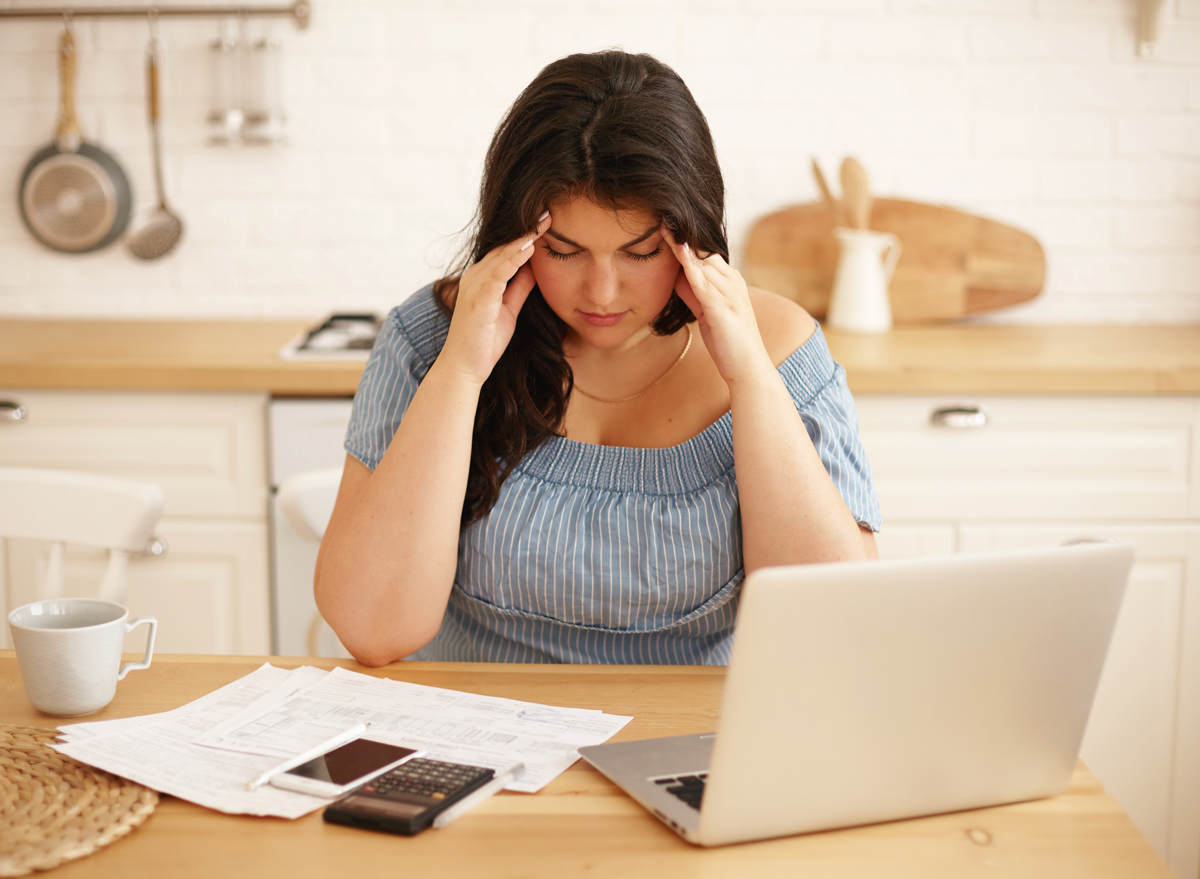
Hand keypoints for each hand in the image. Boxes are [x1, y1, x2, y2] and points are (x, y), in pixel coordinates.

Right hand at [440, 212, 551, 385]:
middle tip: (548, 212)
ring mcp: (474, 286)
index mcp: (482, 279)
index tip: (546, 221)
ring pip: (501, 255)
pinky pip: (498, 273)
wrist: (465, 369)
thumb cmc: (484, 342)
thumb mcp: (509, 310)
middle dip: (526, 230)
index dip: (526, 236)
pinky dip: (513, 259)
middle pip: (504, 247)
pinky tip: (529, 247)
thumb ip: (518, 288)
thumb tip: (534, 268)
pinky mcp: (478, 299)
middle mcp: (474, 277)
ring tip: (542, 222)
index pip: (506, 251)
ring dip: (523, 238)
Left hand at [662, 225, 773, 386]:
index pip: (705, 254)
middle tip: (660, 217)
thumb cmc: (729, 343)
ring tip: (664, 225)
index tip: (665, 225)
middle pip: (704, 252)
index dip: (685, 241)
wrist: (748, 369)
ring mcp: (731, 295)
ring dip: (684, 245)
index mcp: (731, 282)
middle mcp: (734, 283)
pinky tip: (679, 252)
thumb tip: (678, 276)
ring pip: (704, 262)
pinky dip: (691, 266)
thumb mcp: (707, 313)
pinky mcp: (725, 309)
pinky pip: (705, 282)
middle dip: (683, 236)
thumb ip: (694, 294)